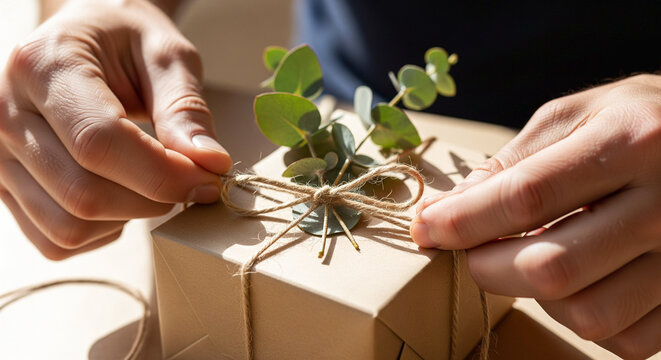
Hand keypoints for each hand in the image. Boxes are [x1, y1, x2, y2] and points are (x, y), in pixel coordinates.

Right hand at [0, 0, 231, 259]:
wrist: (87, 38)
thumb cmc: (127, 41)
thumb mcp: (166, 56)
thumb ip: (186, 110)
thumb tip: (210, 166)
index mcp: (43, 66)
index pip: (98, 143)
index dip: (161, 174)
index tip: (208, 180)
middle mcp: (6, 114)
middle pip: (83, 194)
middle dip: (153, 200)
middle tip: (190, 181)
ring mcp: (0, 156)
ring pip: (68, 226)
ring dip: (128, 218)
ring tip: (151, 182)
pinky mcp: (7, 188)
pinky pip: (56, 240)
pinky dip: (101, 233)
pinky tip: (122, 196)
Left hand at [411, 74, 660, 358]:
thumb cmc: (639, 120)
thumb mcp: (577, 115)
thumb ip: (514, 162)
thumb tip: (452, 209)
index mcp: (630, 140)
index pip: (527, 196)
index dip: (463, 221)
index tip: (426, 230)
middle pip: (550, 268)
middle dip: (489, 268)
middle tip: (476, 251)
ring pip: (587, 314)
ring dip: (538, 297)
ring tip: (538, 259)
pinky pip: (625, 339)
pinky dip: (585, 318)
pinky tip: (582, 281)